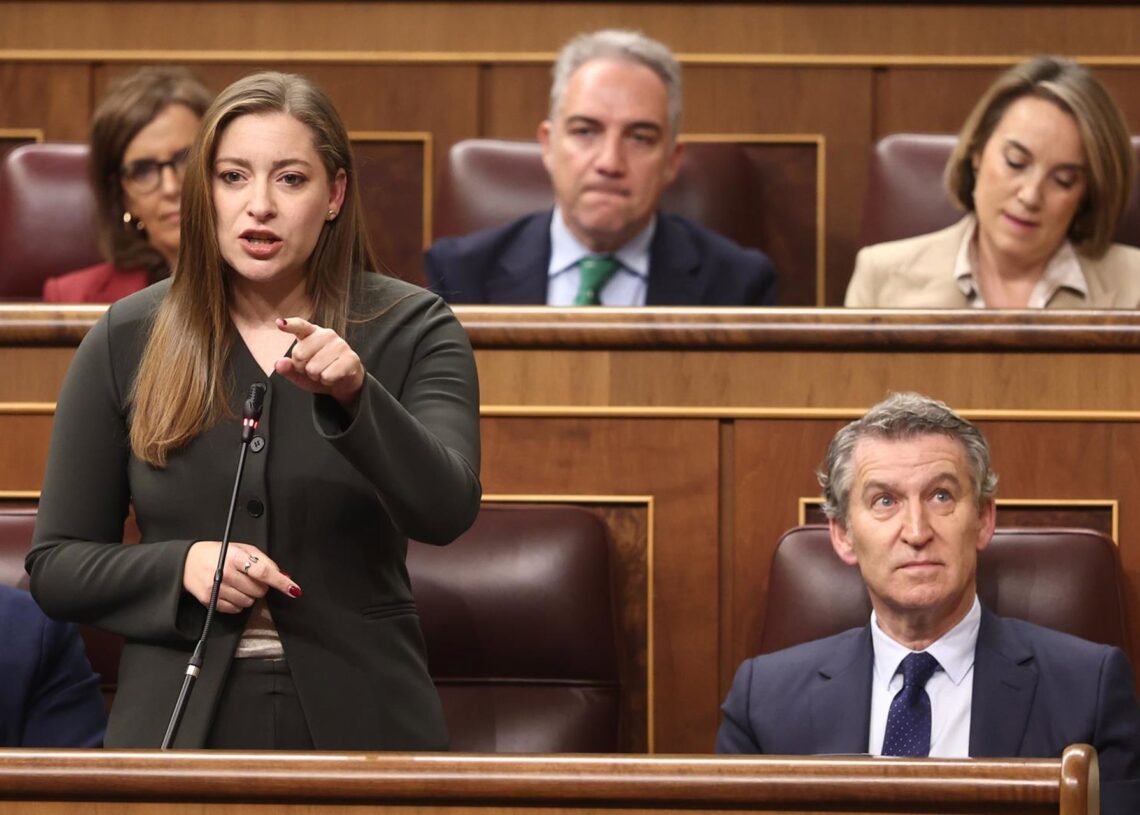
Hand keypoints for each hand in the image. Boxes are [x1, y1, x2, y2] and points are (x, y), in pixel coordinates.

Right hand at [182, 541, 300, 613]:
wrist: (187, 562)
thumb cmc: (218, 554)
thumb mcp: (241, 548)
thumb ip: (263, 561)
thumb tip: (283, 576)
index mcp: (235, 557)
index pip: (263, 572)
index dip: (280, 582)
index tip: (293, 589)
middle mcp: (225, 573)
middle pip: (258, 590)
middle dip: (260, 586)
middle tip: (250, 578)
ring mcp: (217, 589)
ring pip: (249, 602)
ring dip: (249, 595)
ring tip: (238, 584)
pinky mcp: (210, 601)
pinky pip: (236, 609)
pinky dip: (238, 603)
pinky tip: (231, 592)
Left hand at [274, 317, 363, 414]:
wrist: (344, 382)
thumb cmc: (320, 372)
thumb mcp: (300, 373)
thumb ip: (288, 368)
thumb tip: (279, 363)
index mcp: (312, 333)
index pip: (300, 326)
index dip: (290, 325)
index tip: (280, 323)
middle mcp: (327, 335)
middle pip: (299, 354)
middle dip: (302, 368)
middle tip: (313, 369)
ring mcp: (340, 345)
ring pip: (314, 368)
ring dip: (316, 376)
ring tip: (324, 372)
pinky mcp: (351, 358)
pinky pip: (328, 375)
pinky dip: (327, 381)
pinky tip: (333, 377)